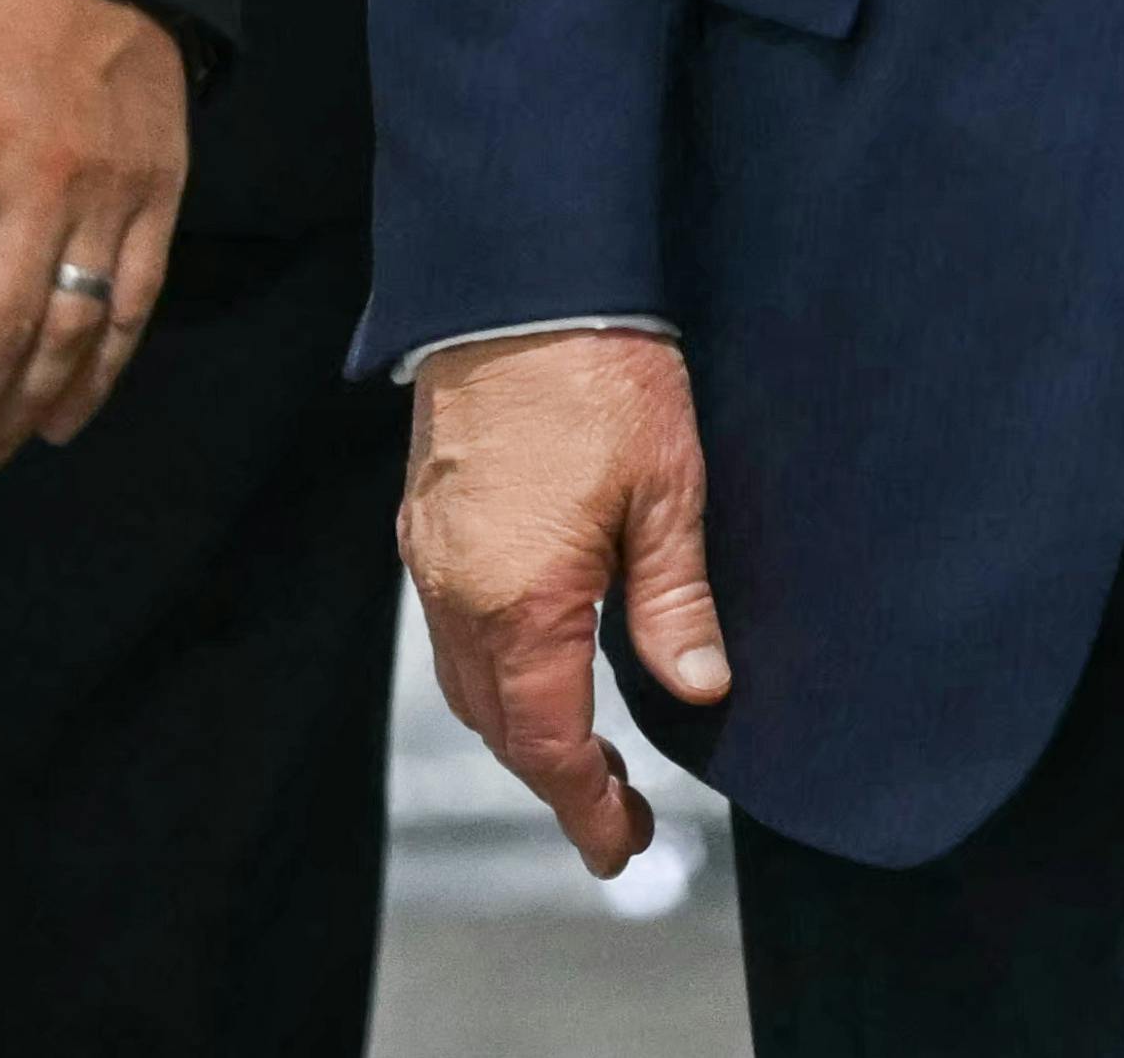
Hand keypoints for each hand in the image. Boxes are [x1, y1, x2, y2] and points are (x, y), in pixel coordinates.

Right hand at [401, 330, 727, 877]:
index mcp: (523, 600)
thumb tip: (697, 687)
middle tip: (615, 815)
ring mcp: (432, 556)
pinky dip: (492, 670)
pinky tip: (535, 660)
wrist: (516, 278)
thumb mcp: (667, 489)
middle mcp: (459, 592)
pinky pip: (450, 628)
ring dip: (520, 728)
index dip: (585, 805)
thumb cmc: (599, 374)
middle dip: (556, 780)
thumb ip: (674, 600)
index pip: (548, 743)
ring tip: (582, 751)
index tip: (620, 846)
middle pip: (500, 725)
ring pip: (467, 681)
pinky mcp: (425, 521)